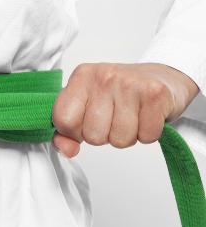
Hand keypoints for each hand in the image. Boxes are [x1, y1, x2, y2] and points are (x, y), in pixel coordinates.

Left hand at [51, 62, 199, 157]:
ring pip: (119, 140)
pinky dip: (147, 134)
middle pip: (93, 136)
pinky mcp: (155, 93)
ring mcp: (129, 83)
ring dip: (126, 136)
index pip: (64, 120)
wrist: (163, 77)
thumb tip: (67, 150)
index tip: (86, 123)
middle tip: (114, 118)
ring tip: (131, 117)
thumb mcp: (86, 105)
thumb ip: (67, 130)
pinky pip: (146, 136)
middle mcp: (103, 76)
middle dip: (104, 136)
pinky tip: (146, 116)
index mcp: (81, 76)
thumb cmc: (120, 93)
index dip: (75, 132)